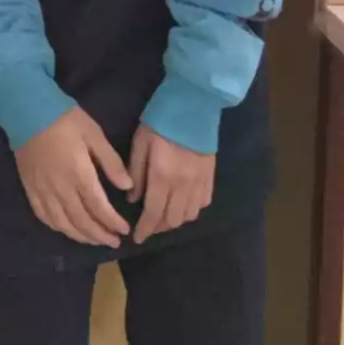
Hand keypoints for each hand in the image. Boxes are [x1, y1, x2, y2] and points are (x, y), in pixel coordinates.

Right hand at [15, 107, 132, 247]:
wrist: (27, 110)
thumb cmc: (64, 119)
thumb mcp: (94, 133)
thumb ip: (111, 162)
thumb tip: (127, 186)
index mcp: (79, 175)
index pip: (99, 208)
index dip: (113, 223)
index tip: (124, 230)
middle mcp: (60, 189)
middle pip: (82, 222)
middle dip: (100, 235)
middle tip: (114, 242)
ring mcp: (43, 191)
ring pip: (63, 224)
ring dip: (81, 236)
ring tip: (94, 240)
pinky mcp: (30, 188)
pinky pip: (44, 216)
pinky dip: (58, 227)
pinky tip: (67, 229)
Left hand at [128, 124, 214, 244]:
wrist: (193, 106)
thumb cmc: (160, 122)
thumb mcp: (140, 143)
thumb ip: (136, 173)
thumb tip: (133, 199)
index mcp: (162, 177)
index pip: (152, 213)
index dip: (145, 230)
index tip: (137, 239)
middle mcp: (183, 186)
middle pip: (171, 220)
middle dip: (158, 227)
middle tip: (148, 225)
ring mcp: (199, 183)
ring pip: (188, 216)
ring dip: (174, 221)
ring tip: (163, 216)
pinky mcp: (210, 178)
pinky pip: (202, 204)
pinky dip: (191, 210)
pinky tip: (182, 204)